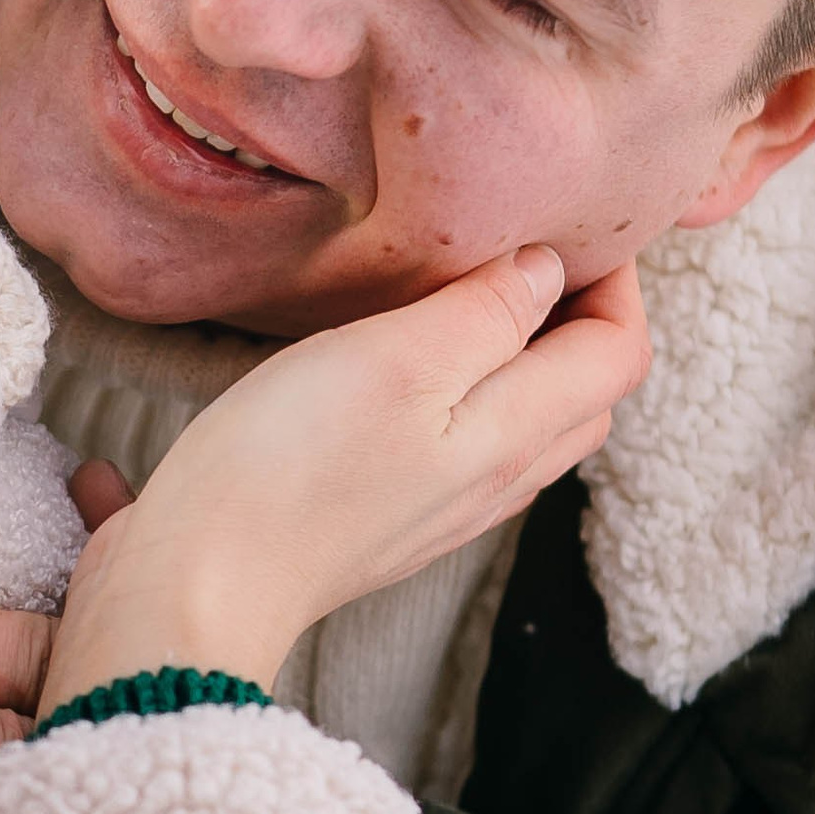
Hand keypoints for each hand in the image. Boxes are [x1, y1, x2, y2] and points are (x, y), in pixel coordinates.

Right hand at [46, 248, 648, 705]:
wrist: (195, 587)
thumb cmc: (286, 467)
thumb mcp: (392, 357)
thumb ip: (483, 312)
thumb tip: (544, 270)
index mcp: (514, 436)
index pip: (619, 352)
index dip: (613, 281)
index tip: (563, 225)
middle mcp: (495, 482)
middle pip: (584, 394)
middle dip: (579, 317)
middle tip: (523, 251)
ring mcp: (441, 510)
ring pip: (526, 426)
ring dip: (522, 358)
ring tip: (464, 296)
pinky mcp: (385, 522)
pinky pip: (461, 451)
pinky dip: (464, 398)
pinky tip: (400, 370)